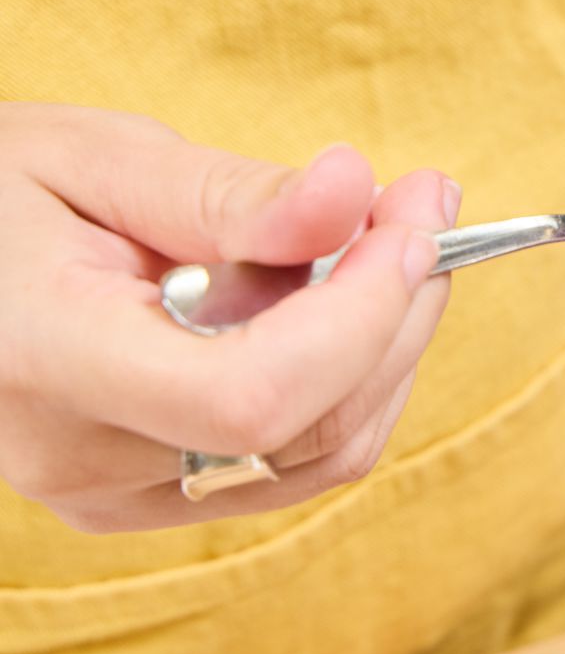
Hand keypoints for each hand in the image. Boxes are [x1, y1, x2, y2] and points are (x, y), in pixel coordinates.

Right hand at [0, 104, 460, 531]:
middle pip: (308, 424)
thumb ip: (227, 193)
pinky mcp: (147, 494)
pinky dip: (350, 376)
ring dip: (388, 342)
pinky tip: (346, 296)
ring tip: (389, 236)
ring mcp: (116, 492)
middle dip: (399, 308)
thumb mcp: (93, 159)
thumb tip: (357, 193)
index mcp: (51, 361)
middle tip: (424, 201)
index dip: (360, 315)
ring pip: (322, 449)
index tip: (411, 220)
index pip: (253, 396)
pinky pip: (294, 457)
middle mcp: (84, 458)